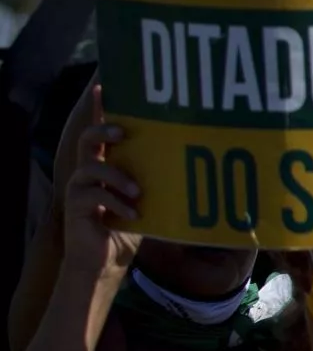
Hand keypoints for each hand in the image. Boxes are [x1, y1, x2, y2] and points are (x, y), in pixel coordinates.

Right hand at [59, 88, 140, 284]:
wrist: (106, 262)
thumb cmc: (130, 227)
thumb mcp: (150, 199)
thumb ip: (159, 180)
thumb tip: (198, 162)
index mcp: (107, 166)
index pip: (102, 133)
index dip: (100, 110)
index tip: (104, 87)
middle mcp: (89, 173)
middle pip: (87, 139)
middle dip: (103, 129)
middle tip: (124, 130)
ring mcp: (80, 189)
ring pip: (89, 166)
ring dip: (117, 175)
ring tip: (139, 192)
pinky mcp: (76, 207)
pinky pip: (92, 196)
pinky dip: (116, 203)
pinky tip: (134, 215)